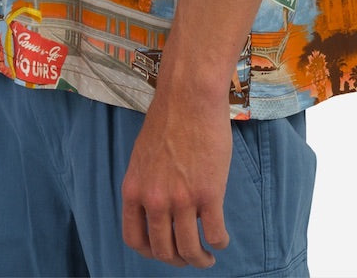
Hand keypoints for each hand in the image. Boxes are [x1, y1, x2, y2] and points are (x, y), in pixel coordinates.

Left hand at [121, 95, 231, 268]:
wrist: (189, 96)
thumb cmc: (168, 119)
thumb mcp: (142, 155)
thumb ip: (146, 183)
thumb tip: (154, 208)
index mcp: (134, 189)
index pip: (135, 239)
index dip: (150, 252)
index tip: (163, 252)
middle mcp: (155, 200)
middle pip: (163, 251)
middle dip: (177, 261)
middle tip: (189, 258)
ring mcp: (182, 199)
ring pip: (190, 249)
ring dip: (200, 260)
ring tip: (208, 257)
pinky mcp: (209, 193)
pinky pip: (215, 234)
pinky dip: (219, 242)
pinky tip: (221, 239)